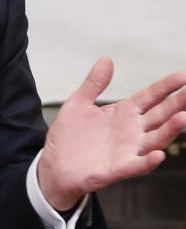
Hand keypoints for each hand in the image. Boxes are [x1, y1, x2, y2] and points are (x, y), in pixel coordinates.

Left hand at [38, 57, 185, 210]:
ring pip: (155, 139)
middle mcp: (131, 131)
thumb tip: (106, 59)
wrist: (55, 164)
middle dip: (177, 104)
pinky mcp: (118, 169)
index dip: (165, 87)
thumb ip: (94, 83)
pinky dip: (148, 161)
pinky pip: (137, 165)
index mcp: (123, 113)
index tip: (182, 76)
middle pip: (160, 116)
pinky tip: (159, 154)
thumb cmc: (69, 135)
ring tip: (183, 117)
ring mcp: (127, 150)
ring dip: (170, 130)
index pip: (150, 97)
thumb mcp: (78, 103)